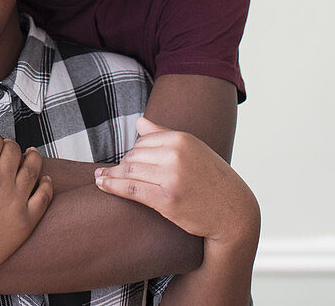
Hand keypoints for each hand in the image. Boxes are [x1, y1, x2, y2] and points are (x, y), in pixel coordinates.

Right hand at [0, 131, 54, 284]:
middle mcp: (1, 183)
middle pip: (14, 150)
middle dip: (9, 146)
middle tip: (7, 150)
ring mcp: (17, 202)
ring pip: (33, 168)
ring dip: (32, 157)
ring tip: (31, 155)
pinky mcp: (26, 221)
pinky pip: (44, 196)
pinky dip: (47, 184)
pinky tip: (45, 180)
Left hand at [94, 117, 259, 245]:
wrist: (233, 213)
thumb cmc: (212, 181)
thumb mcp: (193, 150)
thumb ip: (163, 134)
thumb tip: (138, 121)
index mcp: (182, 138)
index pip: (142, 141)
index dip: (132, 153)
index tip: (124, 163)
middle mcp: (176, 154)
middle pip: (133, 156)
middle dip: (122, 166)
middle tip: (113, 174)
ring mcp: (172, 176)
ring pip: (129, 171)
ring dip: (111, 175)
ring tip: (100, 178)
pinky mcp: (167, 199)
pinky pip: (131, 189)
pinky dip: (112, 186)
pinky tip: (102, 185)